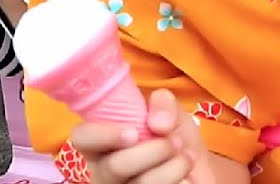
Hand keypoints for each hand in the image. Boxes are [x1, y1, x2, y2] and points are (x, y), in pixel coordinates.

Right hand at [70, 90, 212, 183]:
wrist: (197, 167)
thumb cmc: (173, 136)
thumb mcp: (168, 110)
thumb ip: (162, 103)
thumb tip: (158, 124)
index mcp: (102, 141)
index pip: (82, 137)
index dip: (102, 135)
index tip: (132, 133)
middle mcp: (104, 170)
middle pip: (114, 167)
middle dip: (154, 150)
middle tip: (174, 141)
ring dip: (174, 167)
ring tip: (185, 157)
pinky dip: (181, 183)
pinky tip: (184, 178)